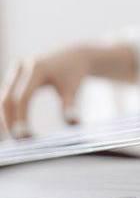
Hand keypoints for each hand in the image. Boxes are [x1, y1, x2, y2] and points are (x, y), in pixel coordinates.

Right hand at [0, 44, 137, 138]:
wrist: (75, 56)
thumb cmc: (74, 74)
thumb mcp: (73, 88)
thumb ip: (70, 105)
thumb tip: (72, 123)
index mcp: (37, 69)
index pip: (23, 97)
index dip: (21, 118)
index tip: (24, 137)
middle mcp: (22, 67)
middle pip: (7, 99)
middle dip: (9, 121)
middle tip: (17, 141)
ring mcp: (15, 69)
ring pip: (4, 98)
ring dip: (6, 118)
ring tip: (16, 137)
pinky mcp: (14, 75)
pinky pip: (7, 96)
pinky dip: (8, 112)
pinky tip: (12, 126)